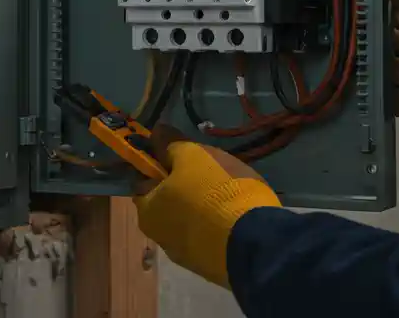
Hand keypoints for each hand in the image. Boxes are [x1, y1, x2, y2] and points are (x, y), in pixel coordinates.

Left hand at [133, 125, 280, 288]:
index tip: (180, 156)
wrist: (255, 242)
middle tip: (208, 173)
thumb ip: (170, 144)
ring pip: (189, 221)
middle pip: (167, 203)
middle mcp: (160, 238)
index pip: (143, 182)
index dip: (158, 165)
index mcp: (146, 211)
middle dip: (182, 188)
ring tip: (226, 193)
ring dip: (202, 208)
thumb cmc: (215, 191)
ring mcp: (186, 255)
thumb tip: (155, 132)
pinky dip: (217, 225)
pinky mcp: (212, 266)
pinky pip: (210, 236)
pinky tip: (235, 215)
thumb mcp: (193, 156)